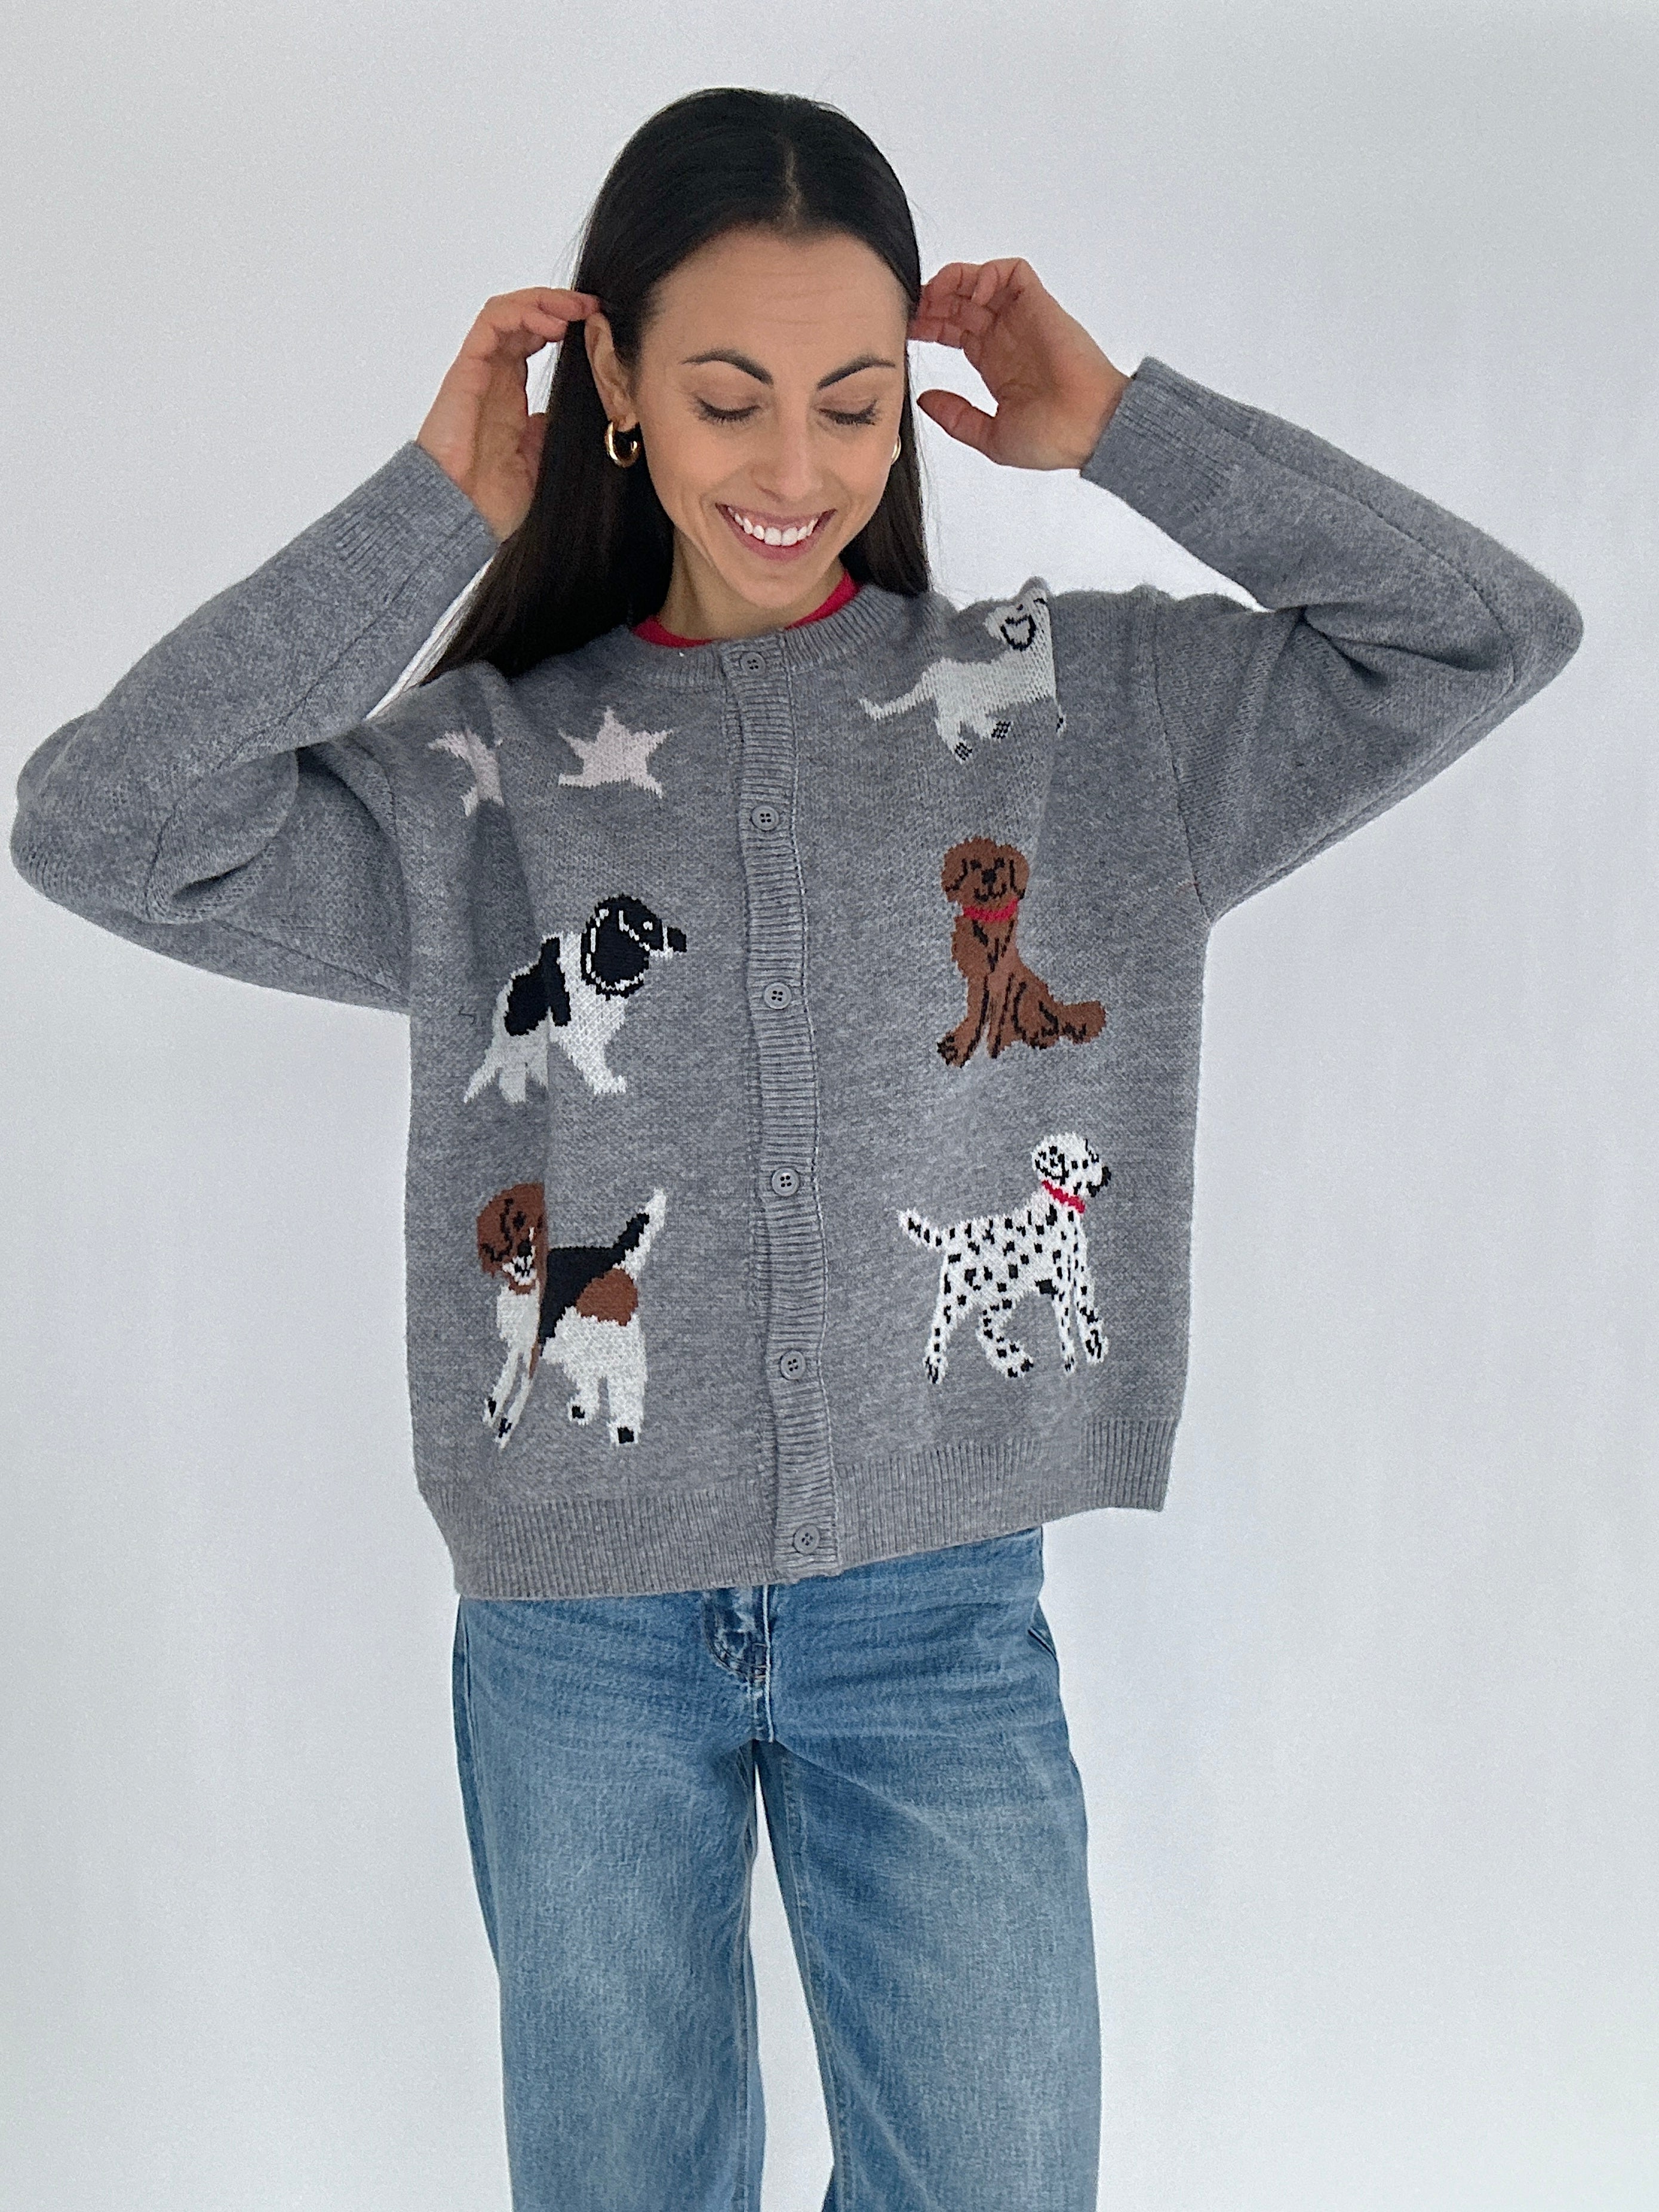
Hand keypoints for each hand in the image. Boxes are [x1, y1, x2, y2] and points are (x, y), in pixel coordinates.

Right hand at [417, 287, 601, 541]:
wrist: (463, 514)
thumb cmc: (491, 500)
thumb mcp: (537, 464)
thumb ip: (546, 434)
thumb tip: (558, 415)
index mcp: (510, 397)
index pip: (534, 342)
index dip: (564, 327)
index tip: (597, 326)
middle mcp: (494, 378)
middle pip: (522, 319)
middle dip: (559, 306)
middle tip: (592, 307)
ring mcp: (480, 372)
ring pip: (507, 313)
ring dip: (543, 301)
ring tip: (576, 309)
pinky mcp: (468, 369)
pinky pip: (491, 323)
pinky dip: (522, 312)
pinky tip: (552, 322)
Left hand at [908, 259, 1130, 470]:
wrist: (1090, 428)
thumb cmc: (1053, 438)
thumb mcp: (991, 437)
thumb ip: (956, 417)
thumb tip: (925, 400)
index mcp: (995, 363)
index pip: (954, 331)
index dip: (930, 326)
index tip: (908, 331)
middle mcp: (1007, 337)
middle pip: (961, 303)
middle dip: (933, 301)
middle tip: (913, 310)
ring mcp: (1023, 319)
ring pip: (981, 281)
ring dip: (954, 281)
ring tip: (935, 295)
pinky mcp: (1040, 305)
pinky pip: (1013, 272)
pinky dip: (989, 273)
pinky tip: (973, 294)